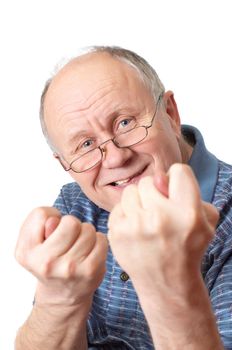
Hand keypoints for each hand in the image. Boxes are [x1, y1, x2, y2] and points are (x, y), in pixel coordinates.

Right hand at [15, 207, 107, 305]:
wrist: (62, 296)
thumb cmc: (49, 260)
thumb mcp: (33, 242)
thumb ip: (39, 223)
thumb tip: (55, 221)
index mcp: (27, 252)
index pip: (41, 214)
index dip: (50, 217)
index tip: (51, 231)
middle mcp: (46, 263)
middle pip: (70, 221)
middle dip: (72, 225)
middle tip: (69, 238)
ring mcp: (70, 268)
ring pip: (88, 229)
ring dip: (86, 234)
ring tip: (79, 246)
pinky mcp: (91, 271)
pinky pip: (102, 239)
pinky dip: (98, 242)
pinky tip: (89, 252)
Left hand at [108, 164, 218, 296]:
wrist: (166, 282)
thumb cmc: (186, 248)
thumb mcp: (205, 223)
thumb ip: (191, 193)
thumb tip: (161, 178)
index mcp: (187, 213)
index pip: (179, 171)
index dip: (177, 180)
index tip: (174, 193)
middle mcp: (161, 218)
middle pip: (149, 180)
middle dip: (154, 193)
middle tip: (159, 212)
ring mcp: (136, 226)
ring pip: (131, 191)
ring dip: (138, 202)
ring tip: (146, 220)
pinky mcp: (118, 233)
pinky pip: (118, 206)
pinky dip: (126, 214)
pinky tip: (135, 229)